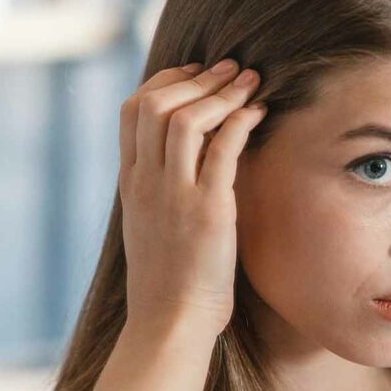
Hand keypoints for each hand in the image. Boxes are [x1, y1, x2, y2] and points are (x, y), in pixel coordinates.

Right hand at [118, 59, 266, 334]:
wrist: (169, 322)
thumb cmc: (168, 283)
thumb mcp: (150, 228)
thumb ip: (158, 192)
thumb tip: (181, 167)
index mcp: (130, 183)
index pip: (133, 110)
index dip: (164, 81)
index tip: (194, 74)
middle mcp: (146, 182)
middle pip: (157, 103)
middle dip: (197, 77)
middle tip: (230, 68)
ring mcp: (174, 195)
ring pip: (186, 118)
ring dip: (221, 93)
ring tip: (249, 82)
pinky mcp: (208, 211)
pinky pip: (223, 150)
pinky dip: (242, 122)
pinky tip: (259, 113)